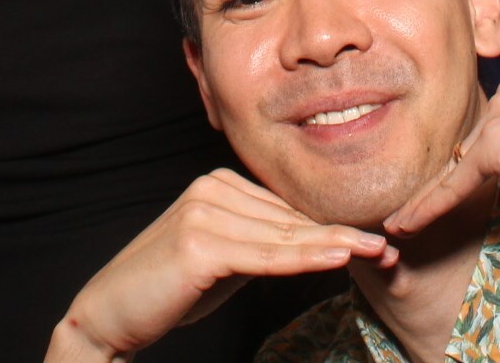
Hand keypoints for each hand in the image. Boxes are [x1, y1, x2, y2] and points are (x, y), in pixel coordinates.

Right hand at [50, 171, 393, 360]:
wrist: (108, 315)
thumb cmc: (167, 292)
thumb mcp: (224, 263)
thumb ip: (261, 246)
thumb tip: (312, 245)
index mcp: (217, 184)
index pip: (288, 211)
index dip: (332, 228)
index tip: (376, 239)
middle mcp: (211, 188)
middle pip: (291, 220)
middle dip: (343, 235)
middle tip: (390, 247)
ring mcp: (204, 210)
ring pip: (284, 236)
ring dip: (335, 246)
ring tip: (379, 253)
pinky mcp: (199, 242)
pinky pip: (265, 254)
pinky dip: (306, 257)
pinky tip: (339, 257)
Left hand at [385, 77, 499, 234]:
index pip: (485, 132)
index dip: (465, 163)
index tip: (448, 184)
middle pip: (462, 148)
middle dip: (439, 180)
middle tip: (410, 211)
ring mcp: (499, 119)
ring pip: (451, 167)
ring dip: (425, 197)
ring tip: (399, 221)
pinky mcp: (495, 146)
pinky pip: (452, 185)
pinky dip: (425, 208)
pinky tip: (403, 225)